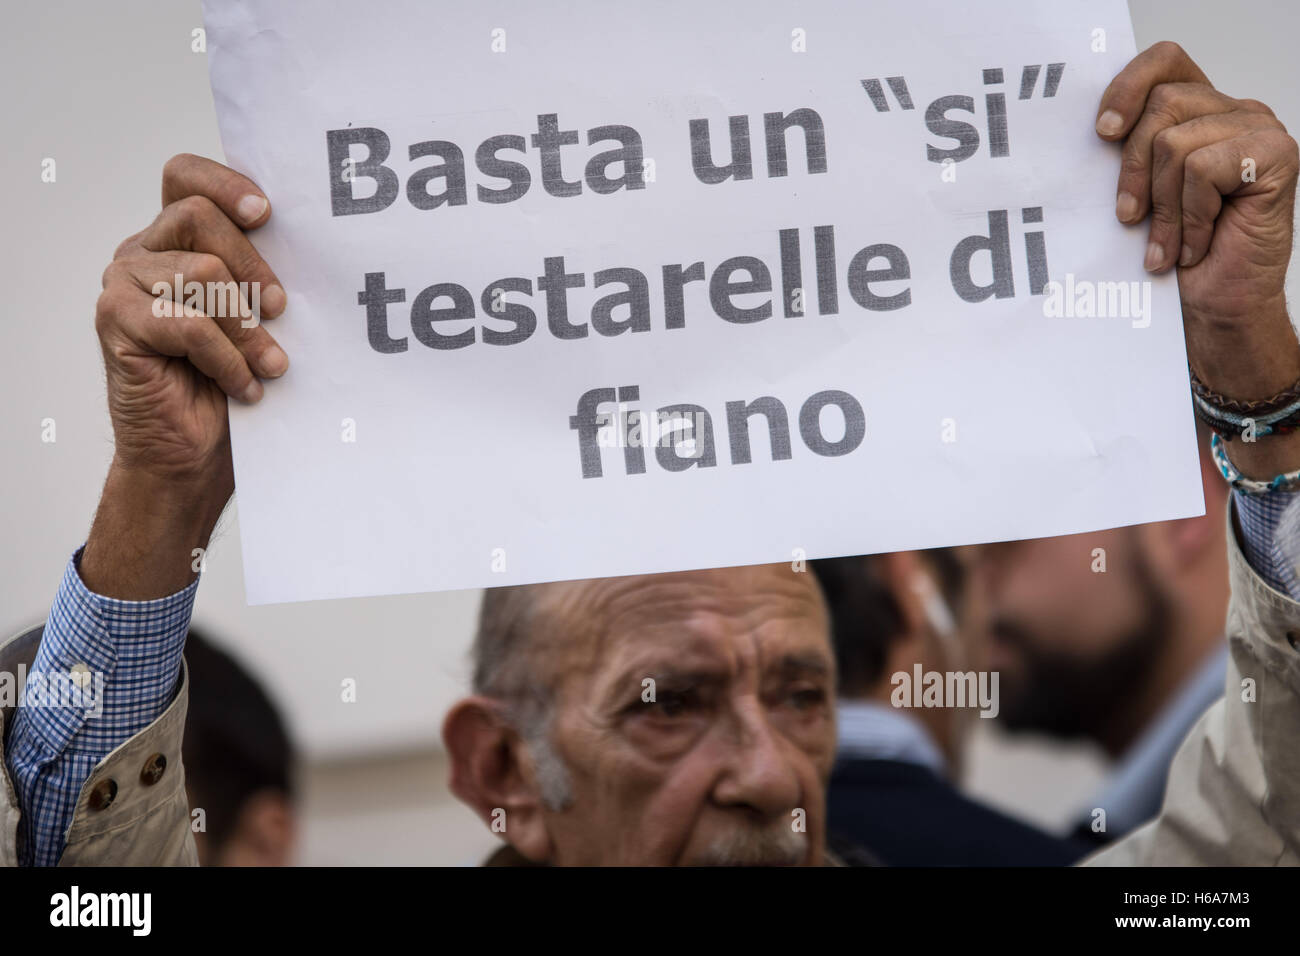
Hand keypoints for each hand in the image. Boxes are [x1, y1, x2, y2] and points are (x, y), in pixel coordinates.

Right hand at [83, 155, 288, 596]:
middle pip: (198, 215)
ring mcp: (123, 284)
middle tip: (281, 311)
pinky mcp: (115, 321)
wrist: (195, 457)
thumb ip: (265, 275)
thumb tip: (322, 243)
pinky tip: (243, 386)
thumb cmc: (234, 385)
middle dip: (253, 265)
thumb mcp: (262, 319)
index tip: (268, 215)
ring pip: (201, 269)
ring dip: (247, 327)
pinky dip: (226, 358)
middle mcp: (143, 252)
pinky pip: (188, 322)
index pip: (185, 176)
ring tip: (268, 365)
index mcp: (177, 240)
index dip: (225, 183)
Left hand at [1097, 41, 1299, 477]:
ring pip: (1176, 142)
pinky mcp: (1277, 156)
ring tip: (1166, 244)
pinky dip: (1190, 217)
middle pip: (1162, 105)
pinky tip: (1195, 246)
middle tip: (1130, 219)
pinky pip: (1203, 170)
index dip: (1128, 85)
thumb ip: (1125, 153)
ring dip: (1162, 207)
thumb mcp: (1136, 195)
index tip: (1102, 133)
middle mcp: (1233, 112)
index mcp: (1199, 111)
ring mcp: (1258, 130)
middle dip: (1134, 170)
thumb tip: (1077, 132)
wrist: (1213, 310)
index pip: (1164, 61)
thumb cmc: (1173, 256)